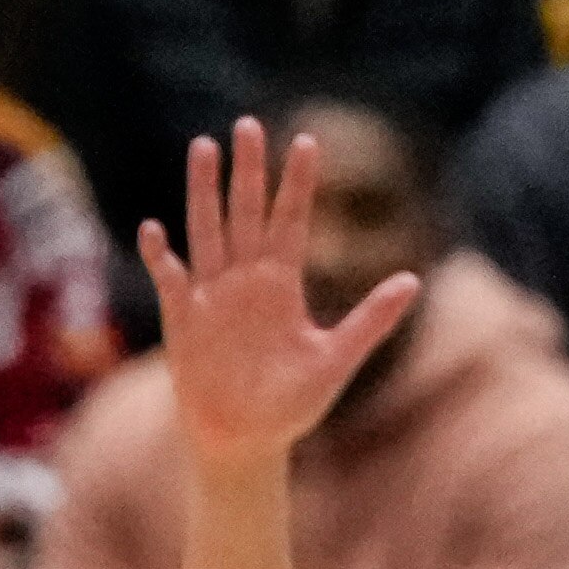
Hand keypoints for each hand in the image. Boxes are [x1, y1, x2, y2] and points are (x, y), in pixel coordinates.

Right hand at [137, 120, 418, 472]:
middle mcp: (246, 280)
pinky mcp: (183, 319)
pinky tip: (155, 230)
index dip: (297, 183)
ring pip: (207, 231)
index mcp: (283, 285)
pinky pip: (172, 279)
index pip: (291, 220)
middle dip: (247, 170)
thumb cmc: (290, 406)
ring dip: (204, 192)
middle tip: (248, 125)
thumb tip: (413, 280)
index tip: (307, 141)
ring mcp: (213, 296)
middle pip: (246, 212)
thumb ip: (370, 320)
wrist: (245, 443)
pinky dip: (162, 256)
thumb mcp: (336, 360)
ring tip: (203, 148)